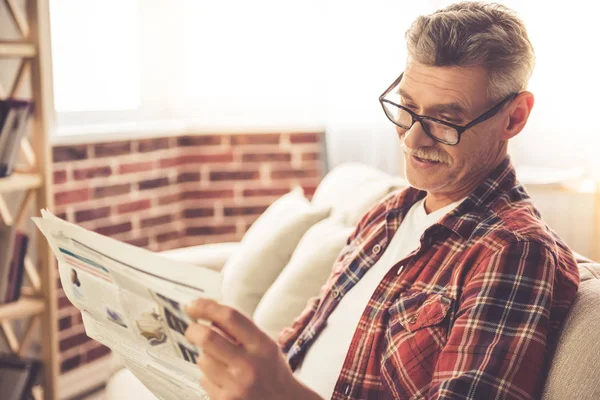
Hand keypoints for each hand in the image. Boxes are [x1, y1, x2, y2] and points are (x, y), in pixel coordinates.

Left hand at [185, 298, 321, 399]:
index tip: (193, 305)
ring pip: (203, 359)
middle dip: (193, 331)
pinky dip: (209, 376)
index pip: (230, 317)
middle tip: (192, 330)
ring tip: (221, 362)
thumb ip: (240, 330)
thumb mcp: (265, 345)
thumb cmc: (271, 372)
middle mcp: (249, 365)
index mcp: (261, 345)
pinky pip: (204, 380)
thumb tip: (208, 314)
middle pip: (208, 337)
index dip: (207, 307)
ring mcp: (236, 386)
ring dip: (206, 356)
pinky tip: (224, 380)